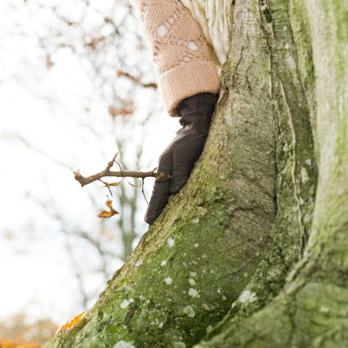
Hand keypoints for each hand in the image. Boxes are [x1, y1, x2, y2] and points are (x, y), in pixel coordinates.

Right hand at [145, 92, 217, 224]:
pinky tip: (172, 201)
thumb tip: (174, 194)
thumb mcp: (185, 155)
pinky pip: (174, 184)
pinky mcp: (181, 166)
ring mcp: (173, 167)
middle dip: (156, 208)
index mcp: (165, 167)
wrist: (198, 123)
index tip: (149, 222)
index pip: (159, 192)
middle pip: (160, 192)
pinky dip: (171, 195)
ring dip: (163, 203)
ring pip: (166, 189)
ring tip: (159, 217)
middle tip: (150, 224)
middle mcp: (166, 169)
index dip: (155, 207)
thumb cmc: (192, 139)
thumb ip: (180, 174)